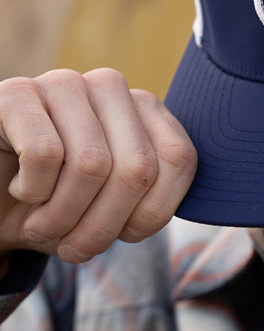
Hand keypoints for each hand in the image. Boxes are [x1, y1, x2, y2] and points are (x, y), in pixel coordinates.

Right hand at [0, 69, 196, 262]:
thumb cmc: (56, 206)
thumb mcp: (110, 211)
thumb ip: (148, 202)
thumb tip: (156, 213)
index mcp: (144, 108)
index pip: (178, 158)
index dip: (150, 214)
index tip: (121, 235)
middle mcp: (110, 87)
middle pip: (138, 167)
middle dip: (104, 225)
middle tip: (74, 246)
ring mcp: (64, 83)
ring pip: (92, 163)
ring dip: (63, 217)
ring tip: (42, 225)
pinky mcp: (17, 92)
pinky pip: (45, 154)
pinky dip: (33, 191)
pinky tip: (20, 188)